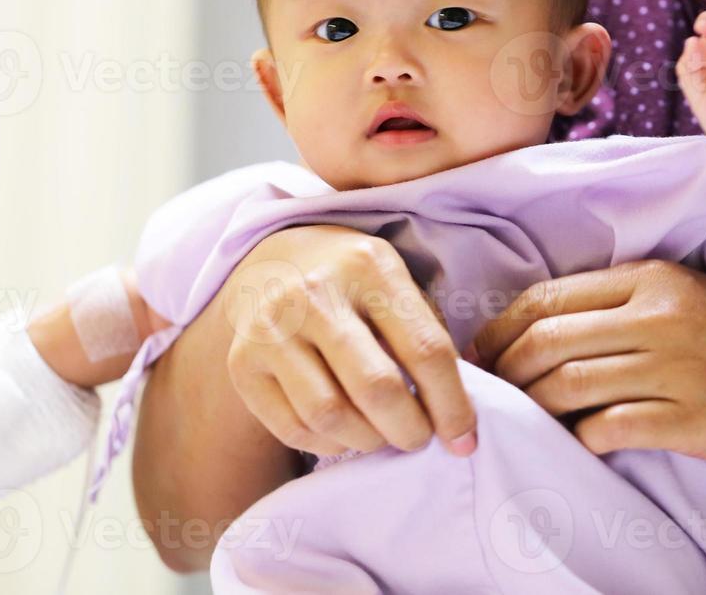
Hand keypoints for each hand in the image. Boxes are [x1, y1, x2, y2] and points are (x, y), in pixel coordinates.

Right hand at [220, 224, 477, 457]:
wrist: (269, 262)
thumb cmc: (350, 283)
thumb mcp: (394, 284)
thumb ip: (425, 338)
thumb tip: (457, 421)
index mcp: (368, 266)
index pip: (425, 350)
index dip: (452, 406)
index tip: (463, 441)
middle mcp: (313, 293)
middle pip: (376, 388)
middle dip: (409, 430)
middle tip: (418, 439)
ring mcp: (271, 328)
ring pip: (330, 416)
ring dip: (368, 441)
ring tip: (380, 435)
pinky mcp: (242, 363)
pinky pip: (293, 428)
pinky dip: (327, 444)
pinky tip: (342, 431)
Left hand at [471, 260, 705, 463]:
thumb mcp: (683, 293)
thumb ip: (618, 301)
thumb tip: (538, 326)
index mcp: (650, 278)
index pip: (548, 297)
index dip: (501, 327)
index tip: (481, 352)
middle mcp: (659, 317)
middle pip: (548, 341)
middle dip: (504, 370)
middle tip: (489, 392)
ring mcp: (676, 369)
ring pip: (568, 384)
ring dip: (533, 405)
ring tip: (523, 419)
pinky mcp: (691, 420)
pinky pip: (608, 428)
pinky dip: (578, 438)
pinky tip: (575, 443)